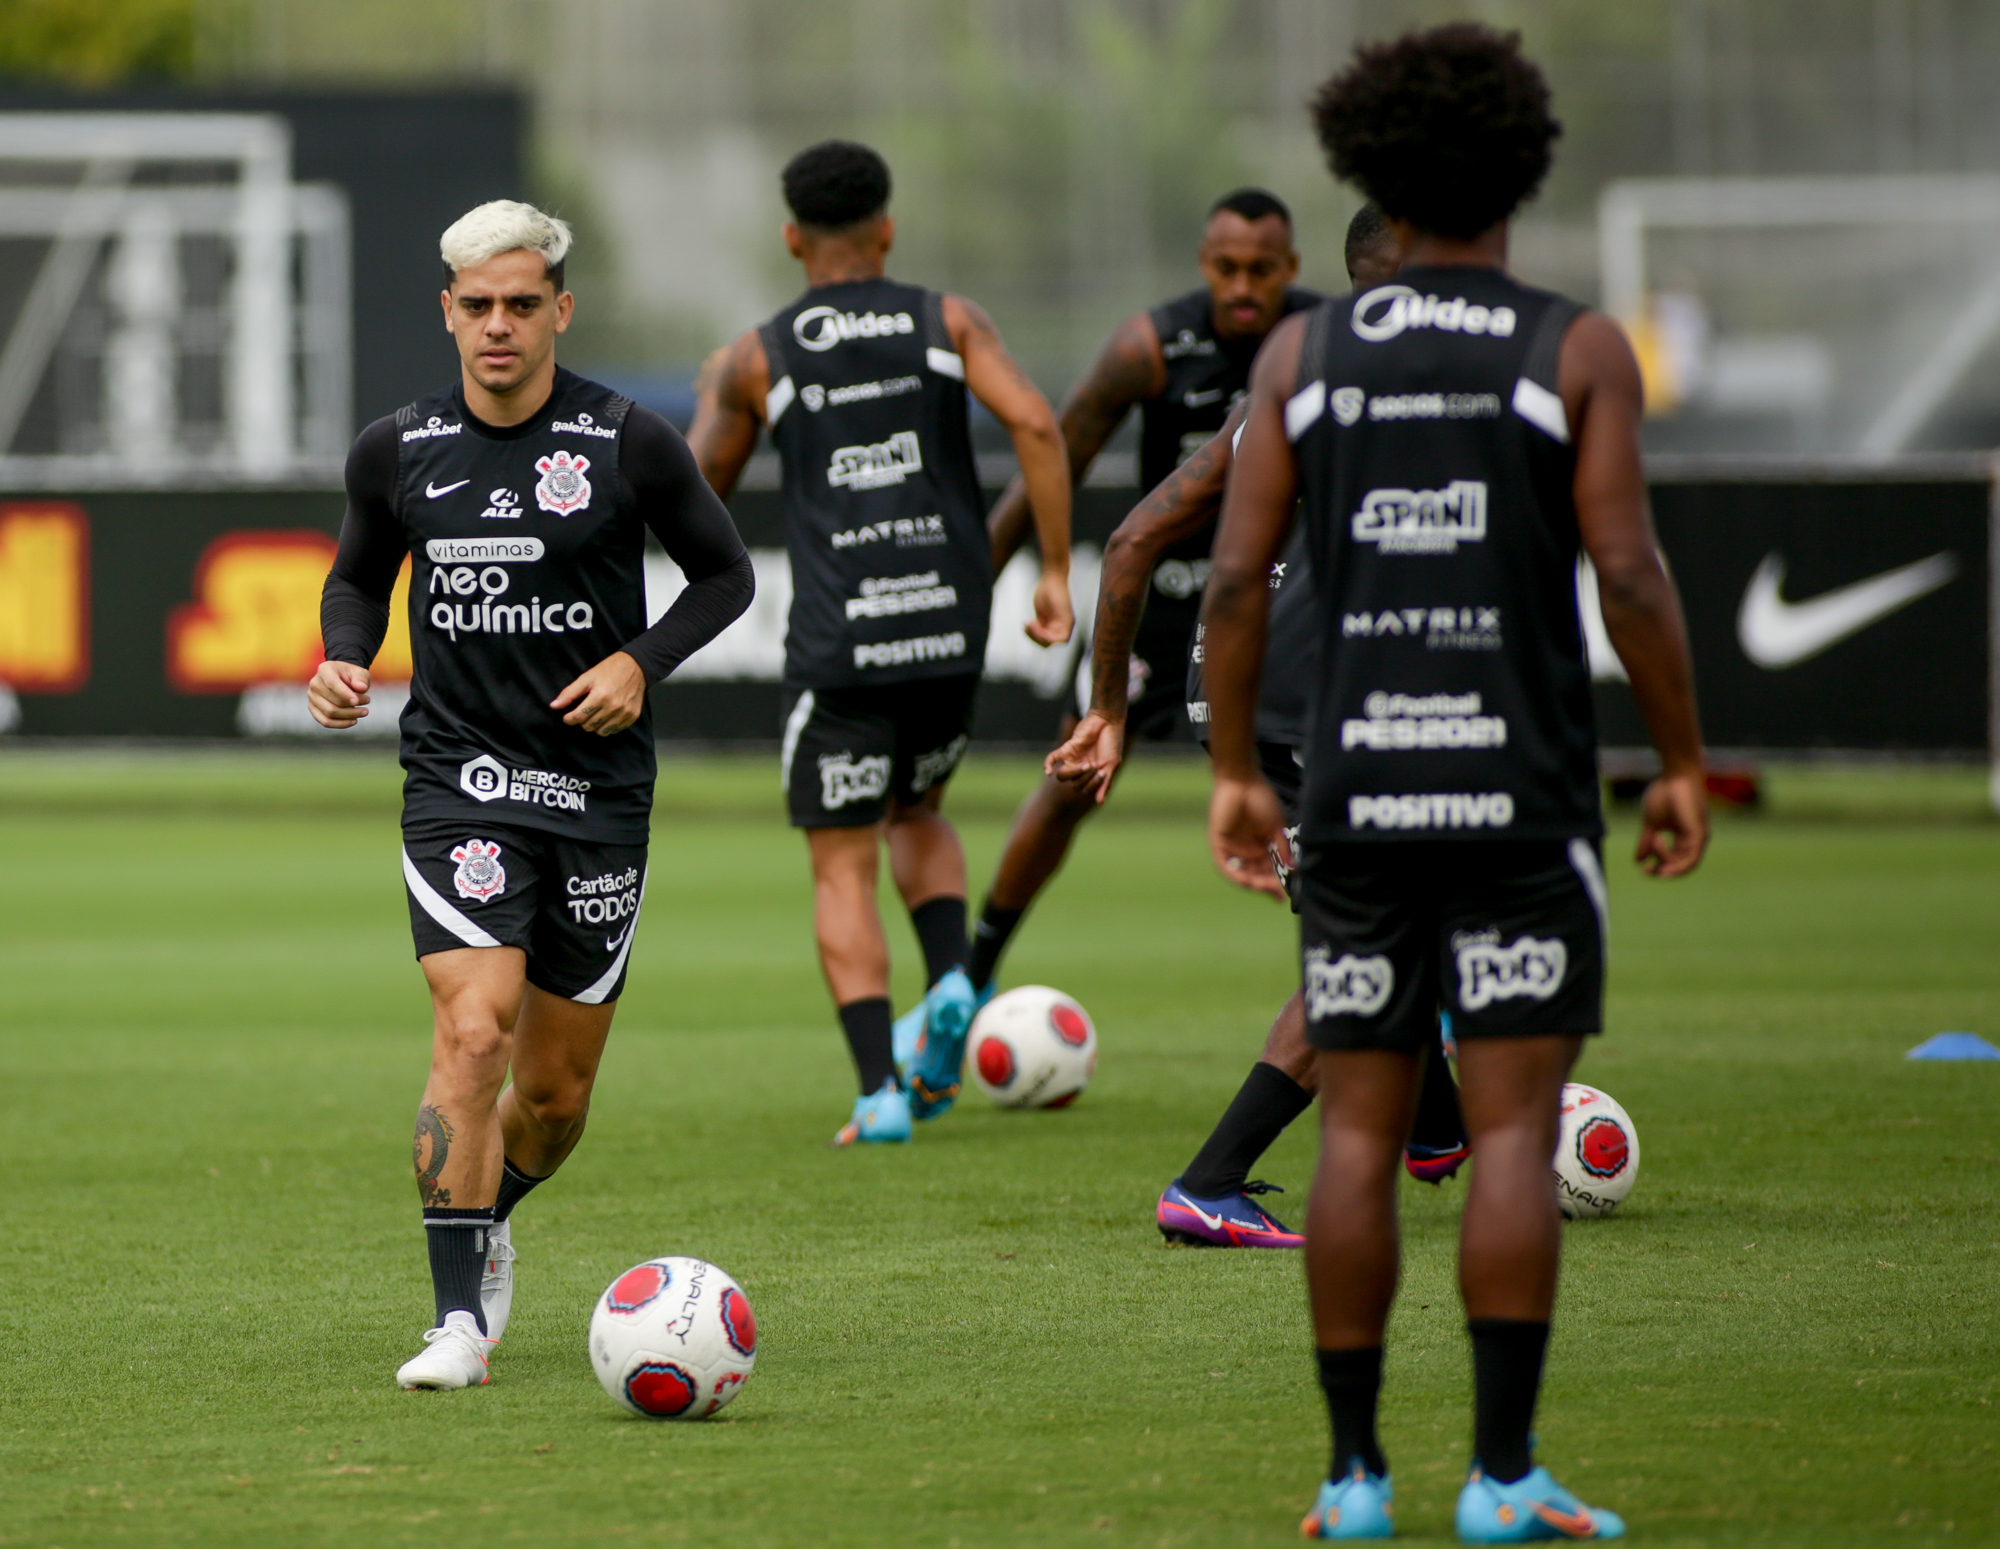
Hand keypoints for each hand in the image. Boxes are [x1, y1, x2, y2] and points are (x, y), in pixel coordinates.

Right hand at [307, 660, 370, 728]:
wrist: (343, 678)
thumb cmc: (352, 675)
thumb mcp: (360, 672)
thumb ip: (361, 678)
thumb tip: (361, 687)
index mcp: (324, 670)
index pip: (332, 683)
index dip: (345, 694)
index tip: (357, 701)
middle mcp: (315, 683)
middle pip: (333, 701)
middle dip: (353, 705)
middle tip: (367, 701)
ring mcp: (312, 697)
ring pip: (330, 713)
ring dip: (349, 715)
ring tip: (364, 712)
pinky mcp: (313, 708)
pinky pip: (325, 721)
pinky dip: (340, 724)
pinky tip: (354, 721)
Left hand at [552, 651, 647, 735]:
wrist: (636, 666)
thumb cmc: (609, 670)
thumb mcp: (587, 677)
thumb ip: (570, 693)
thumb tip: (554, 706)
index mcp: (600, 696)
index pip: (578, 717)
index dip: (569, 719)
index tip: (568, 717)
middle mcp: (613, 707)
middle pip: (589, 726)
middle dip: (582, 721)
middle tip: (583, 712)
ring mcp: (624, 713)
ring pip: (602, 732)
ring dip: (594, 725)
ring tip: (595, 715)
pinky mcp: (632, 717)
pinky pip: (614, 730)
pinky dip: (608, 726)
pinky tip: (607, 715)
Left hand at [1025, 568, 1073, 646]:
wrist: (1051, 579)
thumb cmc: (1056, 590)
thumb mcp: (1057, 606)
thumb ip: (1057, 622)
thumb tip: (1051, 637)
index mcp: (1067, 623)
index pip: (1060, 640)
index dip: (1047, 637)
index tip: (1037, 626)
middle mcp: (1061, 626)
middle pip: (1049, 641)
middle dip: (1037, 636)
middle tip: (1028, 625)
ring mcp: (1052, 624)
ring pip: (1042, 639)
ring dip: (1033, 635)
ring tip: (1026, 625)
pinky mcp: (1044, 621)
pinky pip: (1038, 632)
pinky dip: (1031, 631)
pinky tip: (1026, 623)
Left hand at [1045, 710, 1123, 802]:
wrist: (1107, 721)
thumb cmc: (1112, 743)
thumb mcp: (1112, 765)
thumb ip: (1105, 783)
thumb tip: (1100, 802)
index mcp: (1091, 775)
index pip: (1085, 789)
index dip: (1092, 785)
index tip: (1102, 774)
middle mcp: (1080, 769)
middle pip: (1074, 784)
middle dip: (1086, 779)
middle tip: (1095, 767)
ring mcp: (1072, 759)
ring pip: (1063, 776)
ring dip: (1075, 773)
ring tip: (1087, 765)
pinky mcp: (1066, 749)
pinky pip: (1052, 758)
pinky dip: (1048, 765)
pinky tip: (1048, 772)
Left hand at [1209, 774, 1289, 899]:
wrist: (1242, 780)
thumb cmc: (1261, 799)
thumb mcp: (1277, 827)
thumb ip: (1282, 849)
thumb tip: (1294, 869)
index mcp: (1261, 845)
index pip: (1268, 869)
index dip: (1276, 882)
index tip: (1286, 894)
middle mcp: (1246, 849)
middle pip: (1255, 874)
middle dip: (1266, 885)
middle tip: (1277, 891)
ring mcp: (1232, 847)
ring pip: (1241, 873)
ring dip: (1253, 882)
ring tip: (1265, 887)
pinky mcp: (1218, 843)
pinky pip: (1225, 865)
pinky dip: (1235, 874)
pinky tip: (1246, 880)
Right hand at [1635, 768, 1707, 876]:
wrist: (1676, 775)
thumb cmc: (1665, 794)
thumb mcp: (1650, 823)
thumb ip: (1646, 841)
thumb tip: (1638, 860)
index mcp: (1684, 837)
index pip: (1674, 860)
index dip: (1658, 867)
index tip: (1642, 870)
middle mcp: (1694, 840)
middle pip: (1680, 865)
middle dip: (1663, 871)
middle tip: (1645, 872)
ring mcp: (1698, 837)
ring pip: (1684, 864)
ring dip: (1666, 864)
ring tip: (1652, 855)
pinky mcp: (1699, 834)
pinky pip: (1691, 858)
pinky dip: (1677, 865)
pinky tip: (1662, 866)